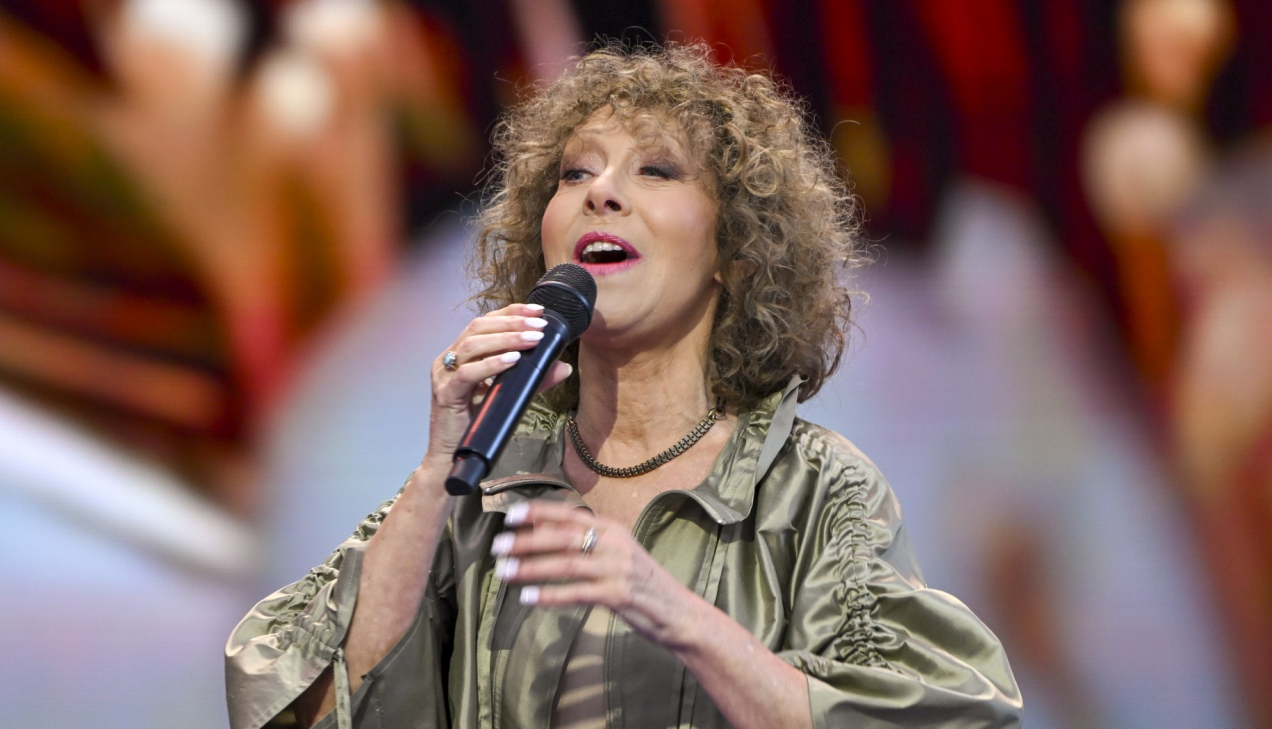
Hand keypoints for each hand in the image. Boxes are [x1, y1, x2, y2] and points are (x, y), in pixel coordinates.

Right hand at [424, 304, 572, 464]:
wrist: (452, 459)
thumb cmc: (477, 426)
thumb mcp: (510, 395)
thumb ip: (533, 380)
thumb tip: (563, 366)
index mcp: (461, 355)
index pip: (485, 322)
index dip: (510, 312)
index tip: (537, 310)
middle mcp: (448, 360)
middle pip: (478, 327)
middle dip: (512, 322)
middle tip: (539, 325)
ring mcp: (443, 376)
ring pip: (472, 345)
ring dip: (506, 339)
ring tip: (532, 339)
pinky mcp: (445, 394)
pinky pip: (467, 373)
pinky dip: (492, 363)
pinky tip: (512, 360)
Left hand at [490, 500, 694, 647]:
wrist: (678, 611)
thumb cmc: (641, 582)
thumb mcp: (616, 552)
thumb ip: (586, 541)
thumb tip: (541, 532)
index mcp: (612, 528)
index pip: (569, 514)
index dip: (538, 513)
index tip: (510, 516)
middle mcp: (615, 543)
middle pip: (563, 537)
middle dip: (527, 541)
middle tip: (498, 546)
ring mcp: (618, 569)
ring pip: (566, 564)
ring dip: (531, 567)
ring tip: (504, 572)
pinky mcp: (619, 595)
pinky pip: (577, 593)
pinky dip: (550, 595)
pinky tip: (528, 597)